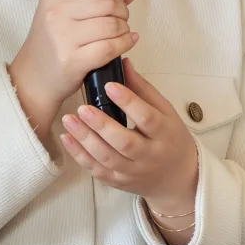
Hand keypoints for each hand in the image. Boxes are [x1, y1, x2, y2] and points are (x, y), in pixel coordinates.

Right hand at [8, 0, 140, 140]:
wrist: (32, 77)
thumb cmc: (53, 43)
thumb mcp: (67, 14)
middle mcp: (56, 13)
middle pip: (107, 2)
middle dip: (123, 10)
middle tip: (121, 19)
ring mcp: (63, 37)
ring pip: (111, 24)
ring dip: (124, 28)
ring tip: (121, 32)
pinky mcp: (72, 60)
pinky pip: (110, 47)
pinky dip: (125, 43)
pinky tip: (127, 42)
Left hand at [59, 58, 198, 222]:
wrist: (176, 177)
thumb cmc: (169, 138)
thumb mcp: (165, 111)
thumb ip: (143, 89)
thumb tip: (123, 63)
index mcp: (164, 133)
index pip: (147, 117)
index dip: (128, 101)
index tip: (109, 85)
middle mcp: (149, 155)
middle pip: (124, 143)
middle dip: (102, 125)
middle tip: (83, 108)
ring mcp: (133, 171)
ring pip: (107, 158)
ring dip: (85, 140)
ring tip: (68, 119)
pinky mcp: (118, 181)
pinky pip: (97, 170)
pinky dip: (79, 155)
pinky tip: (67, 138)